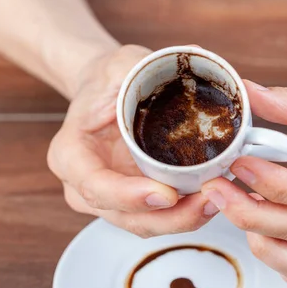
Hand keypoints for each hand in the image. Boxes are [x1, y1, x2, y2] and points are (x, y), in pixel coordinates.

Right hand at [48, 45, 217, 236]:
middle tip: (207, 201)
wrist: (108, 91)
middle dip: (169, 218)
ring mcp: (109, 199)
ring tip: (216, 201)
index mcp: (71, 154)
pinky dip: (185, 214)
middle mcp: (84, 185)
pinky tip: (210, 201)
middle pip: (125, 217)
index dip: (128, 196)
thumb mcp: (121, 63)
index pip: (93, 186)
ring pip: (145, 225)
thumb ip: (143, 66)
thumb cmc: (111, 78)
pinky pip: (159, 218)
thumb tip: (192, 64)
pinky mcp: (134, 203)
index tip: (165, 194)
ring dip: (182, 220)